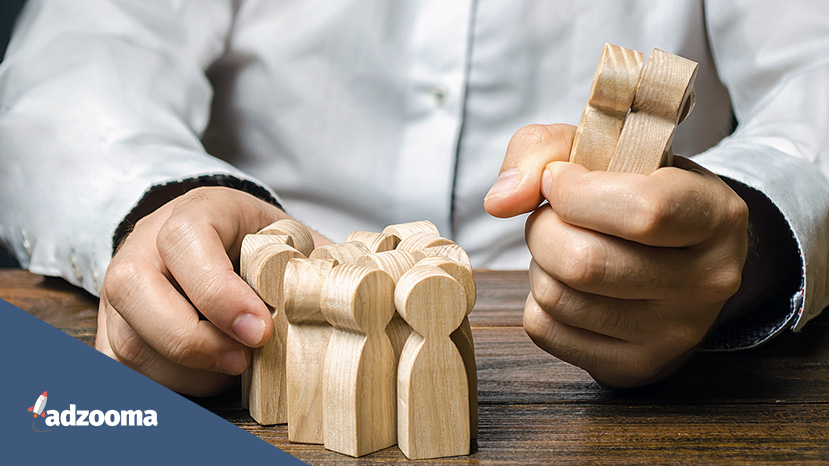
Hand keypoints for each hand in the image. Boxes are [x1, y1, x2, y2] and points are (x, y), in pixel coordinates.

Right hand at [95, 186, 330, 395]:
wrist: (201, 238)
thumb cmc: (249, 241)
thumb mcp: (283, 234)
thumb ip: (313, 257)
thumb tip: (355, 285)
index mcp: (190, 214)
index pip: (185, 243)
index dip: (219, 292)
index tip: (260, 329)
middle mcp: (141, 247)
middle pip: (135, 291)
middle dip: (193, 340)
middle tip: (244, 361)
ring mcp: (117, 290)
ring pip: (129, 339)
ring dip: (185, 371)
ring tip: (232, 370)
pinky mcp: (110, 328)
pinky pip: (122, 368)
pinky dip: (165, 384)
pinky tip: (204, 380)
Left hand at [485, 124, 747, 387]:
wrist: (679, 257)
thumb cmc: (635, 192)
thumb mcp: (606, 147)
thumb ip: (544, 149)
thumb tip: (500, 200)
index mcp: (716, 216)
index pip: (644, 210)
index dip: (577, 192)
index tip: (562, 179)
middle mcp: (707, 282)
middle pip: (584, 262)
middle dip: (543, 228)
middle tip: (551, 216)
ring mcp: (674, 333)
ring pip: (557, 297)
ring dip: (539, 263)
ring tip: (564, 246)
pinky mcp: (635, 365)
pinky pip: (545, 329)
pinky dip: (538, 299)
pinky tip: (567, 283)